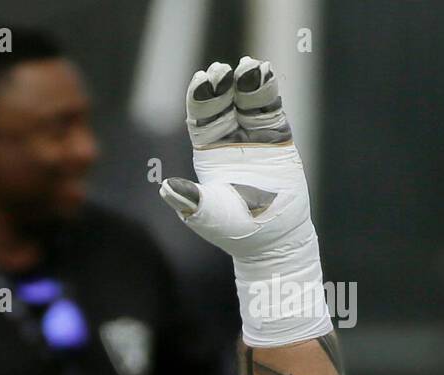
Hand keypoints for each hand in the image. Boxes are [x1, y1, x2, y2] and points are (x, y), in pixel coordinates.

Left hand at [158, 58, 330, 346]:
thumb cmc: (234, 230)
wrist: (271, 239)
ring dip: (248, 85)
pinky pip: (272, 112)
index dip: (200, 99)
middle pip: (223, 106)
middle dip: (221, 87)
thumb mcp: (207, 214)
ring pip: (248, 104)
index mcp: (208, 154)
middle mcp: (229, 142)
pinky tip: (266, 75)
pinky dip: (269, 93)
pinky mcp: (278, 140)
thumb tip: (166, 189)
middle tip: (221, 69)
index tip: (201, 80)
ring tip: (250, 66)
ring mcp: (254, 139)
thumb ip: (189, 200)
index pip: (200, 119)